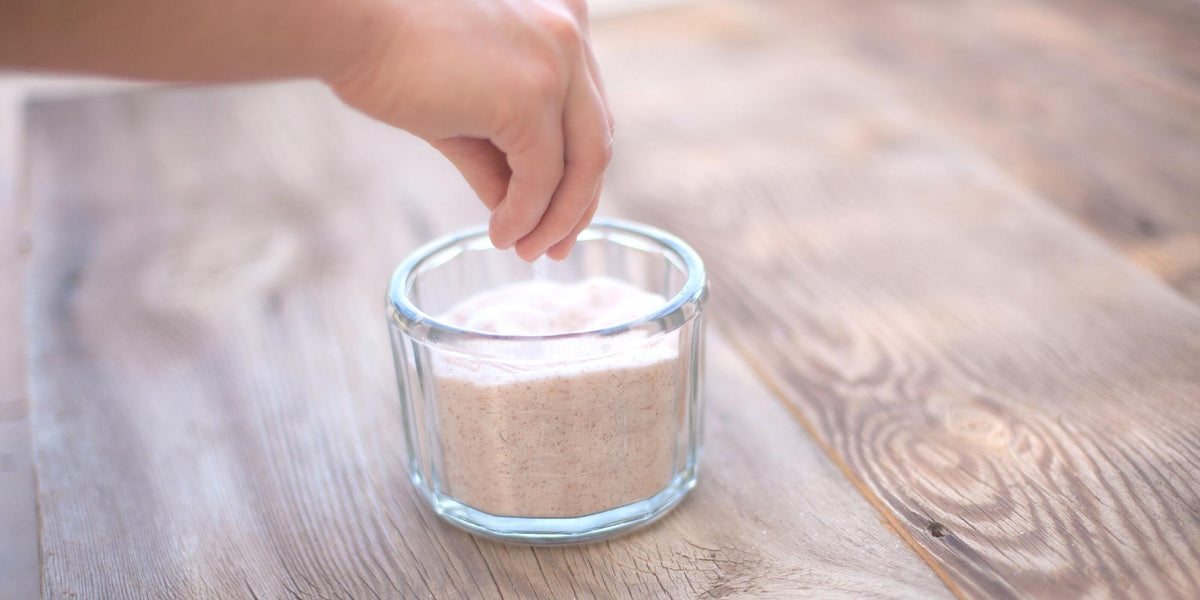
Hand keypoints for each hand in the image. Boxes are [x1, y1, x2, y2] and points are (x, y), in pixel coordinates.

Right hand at [329, 0, 613, 260]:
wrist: (349, 27)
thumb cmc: (394, 57)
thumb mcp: (467, 109)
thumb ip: (501, 154)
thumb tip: (519, 214)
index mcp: (562, 20)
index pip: (588, 113)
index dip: (578, 172)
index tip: (559, 216)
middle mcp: (570, 33)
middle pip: (595, 139)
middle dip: (576, 203)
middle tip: (552, 248)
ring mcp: (555, 64)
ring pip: (582, 164)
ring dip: (555, 218)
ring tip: (526, 250)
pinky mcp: (530, 97)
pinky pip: (542, 177)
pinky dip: (525, 216)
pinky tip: (502, 234)